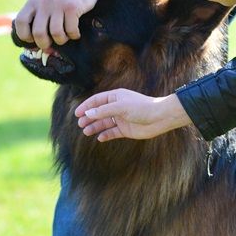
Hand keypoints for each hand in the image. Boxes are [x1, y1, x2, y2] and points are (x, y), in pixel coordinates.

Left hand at [14, 0, 99, 49]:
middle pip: (38, 32)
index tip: (33, 39)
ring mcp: (58, 4)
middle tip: (51, 44)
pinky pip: (71, 30)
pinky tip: (75, 32)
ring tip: (65, 36)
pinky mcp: (72, 7)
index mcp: (33, 2)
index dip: (25, 35)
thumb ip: (38, 19)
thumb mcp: (44, 2)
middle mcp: (44, 2)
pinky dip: (74, 35)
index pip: (21, 22)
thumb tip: (37, 48)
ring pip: (56, 33)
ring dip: (61, 40)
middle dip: (45, 43)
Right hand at [75, 90, 191, 141]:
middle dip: (89, 117)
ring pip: (104, 123)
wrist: (159, 118)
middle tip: (80, 124)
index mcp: (115, 97)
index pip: (96, 101)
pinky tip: (99, 138)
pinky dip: (106, 135)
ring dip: (95, 127)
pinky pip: (112, 132)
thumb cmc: (141, 107)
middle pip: (99, 112)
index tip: (76, 113)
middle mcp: (117, 107)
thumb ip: (103, 111)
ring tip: (86, 132)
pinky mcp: (126, 129)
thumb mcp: (120, 107)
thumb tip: (88, 113)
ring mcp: (121, 118)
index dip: (86, 106)